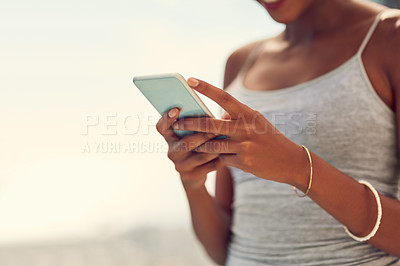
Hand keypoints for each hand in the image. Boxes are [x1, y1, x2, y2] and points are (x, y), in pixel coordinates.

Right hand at [156, 107, 222, 190]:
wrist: (194, 175)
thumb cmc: (196, 145)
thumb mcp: (192, 134)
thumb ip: (199, 124)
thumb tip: (221, 114)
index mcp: (169, 138)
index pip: (161, 127)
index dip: (167, 118)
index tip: (177, 109)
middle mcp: (172, 152)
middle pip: (186, 143)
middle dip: (203, 135)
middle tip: (217, 128)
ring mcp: (181, 165)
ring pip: (201, 155)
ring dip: (215, 147)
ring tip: (227, 139)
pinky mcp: (192, 176)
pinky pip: (209, 166)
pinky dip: (220, 158)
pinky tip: (229, 152)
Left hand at [172, 78, 307, 185]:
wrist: (290, 161)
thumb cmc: (269, 139)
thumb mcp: (256, 123)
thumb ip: (236, 119)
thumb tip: (215, 118)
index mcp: (249, 114)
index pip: (225, 97)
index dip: (206, 88)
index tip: (191, 80)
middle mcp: (246, 128)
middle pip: (211, 124)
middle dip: (191, 124)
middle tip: (177, 123)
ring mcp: (244, 146)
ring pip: (212, 144)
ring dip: (200, 145)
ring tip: (191, 143)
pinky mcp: (243, 162)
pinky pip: (222, 159)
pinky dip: (218, 157)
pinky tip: (218, 157)